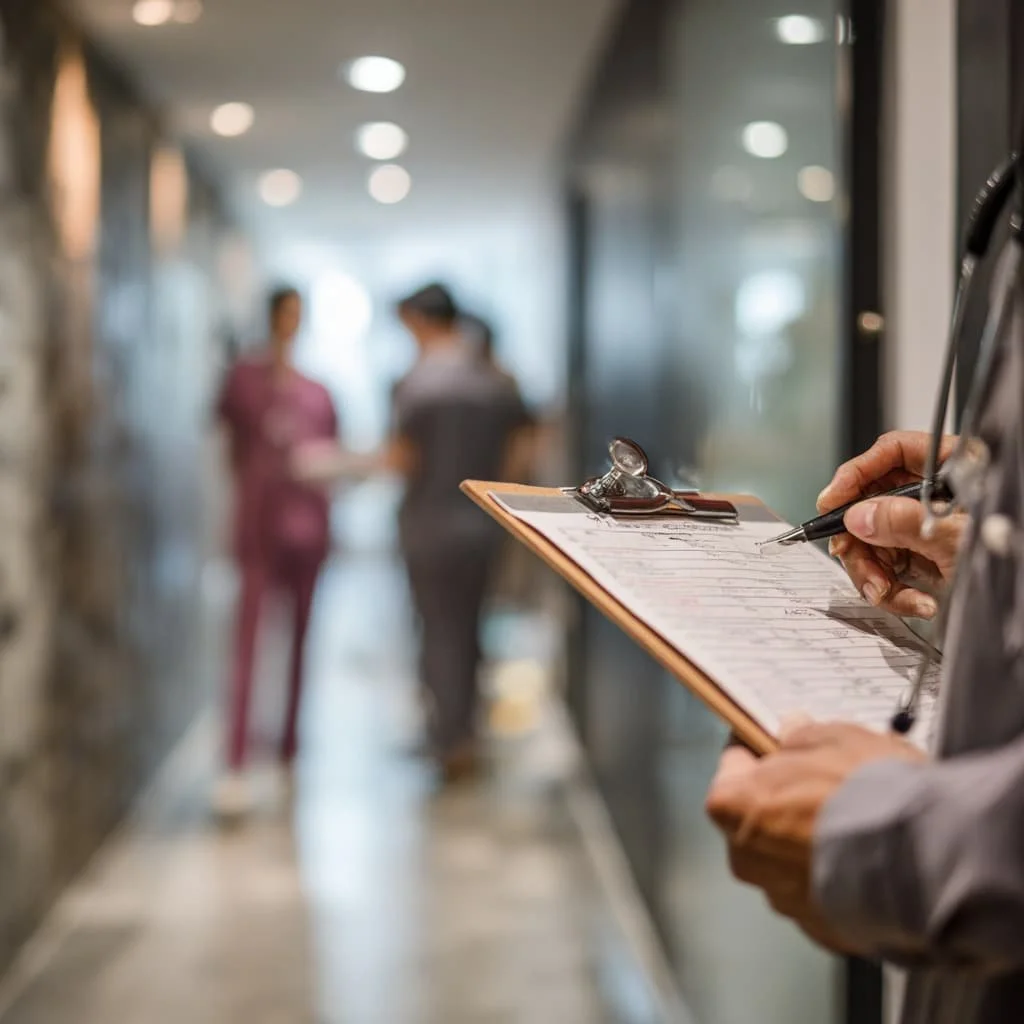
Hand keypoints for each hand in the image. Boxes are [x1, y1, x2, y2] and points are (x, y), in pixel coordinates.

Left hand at [706, 719, 925, 953]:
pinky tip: (867, 864)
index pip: (731, 770)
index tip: (774, 746)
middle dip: (782, 804)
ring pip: (787, 864)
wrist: (924, 859)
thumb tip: (791, 732)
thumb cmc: (866, 790)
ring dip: (810, 847)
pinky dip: (838, 882)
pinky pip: (822, 898)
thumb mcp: (833, 738)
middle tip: (820, 787)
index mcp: (733, 806)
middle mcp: (747, 858)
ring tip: (853, 829)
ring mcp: (784, 900)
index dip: (756, 754)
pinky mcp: (823, 931)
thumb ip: (802, 737)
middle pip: (756, 821)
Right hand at [817, 431, 966, 617]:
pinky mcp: (926, 558)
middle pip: (874, 501)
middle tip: (852, 558)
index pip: (894, 452)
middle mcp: (937, 495)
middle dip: (860, 540)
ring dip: (874, 573)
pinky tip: (915, 602)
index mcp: (956, 469)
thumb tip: (859, 516)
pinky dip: (894, 590)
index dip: (857, 472)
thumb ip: (903, 523)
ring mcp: (929, 528)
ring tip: (889, 593)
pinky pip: (890, 568)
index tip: (832, 499)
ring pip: (875, 541)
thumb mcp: (955, 538)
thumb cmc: (1010, 554)